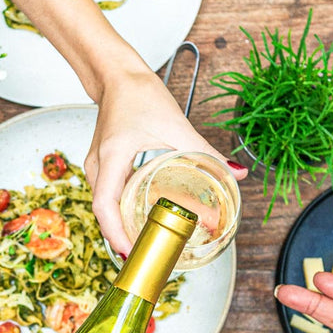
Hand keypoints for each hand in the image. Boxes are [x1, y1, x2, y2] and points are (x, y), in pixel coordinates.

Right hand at [86, 68, 247, 254]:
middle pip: (104, 212)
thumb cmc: (139, 94)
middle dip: (122, 238)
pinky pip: (108, 196)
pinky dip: (121, 212)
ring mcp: (96, 166)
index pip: (105, 205)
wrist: (117, 75)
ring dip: (121, 227)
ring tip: (145, 245)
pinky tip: (141, 220)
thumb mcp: (176, 125)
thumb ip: (205, 150)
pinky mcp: (102, 165)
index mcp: (112, 156)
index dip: (116, 233)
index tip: (131, 251)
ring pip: (105, 206)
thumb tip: (235, 173)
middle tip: (147, 257)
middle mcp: (98, 165)